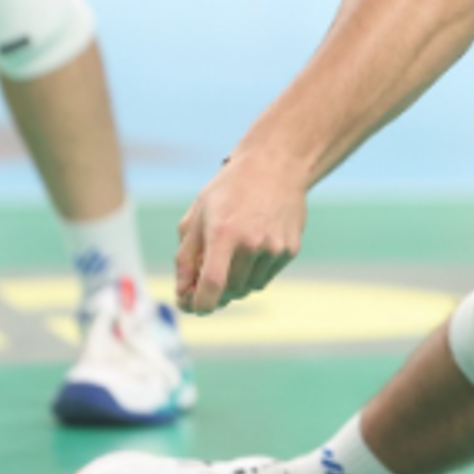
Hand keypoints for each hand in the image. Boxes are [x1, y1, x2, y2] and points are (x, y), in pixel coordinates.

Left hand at [174, 153, 306, 313]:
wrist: (275, 166)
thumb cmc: (230, 190)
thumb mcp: (197, 215)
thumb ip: (185, 257)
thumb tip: (182, 292)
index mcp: (223, 233)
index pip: (212, 284)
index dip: (200, 304)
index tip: (194, 308)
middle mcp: (252, 243)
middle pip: (230, 290)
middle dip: (215, 293)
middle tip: (206, 284)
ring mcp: (275, 247)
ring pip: (250, 287)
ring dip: (235, 284)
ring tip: (231, 260)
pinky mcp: (291, 249)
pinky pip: (266, 277)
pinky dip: (253, 274)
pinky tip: (251, 251)